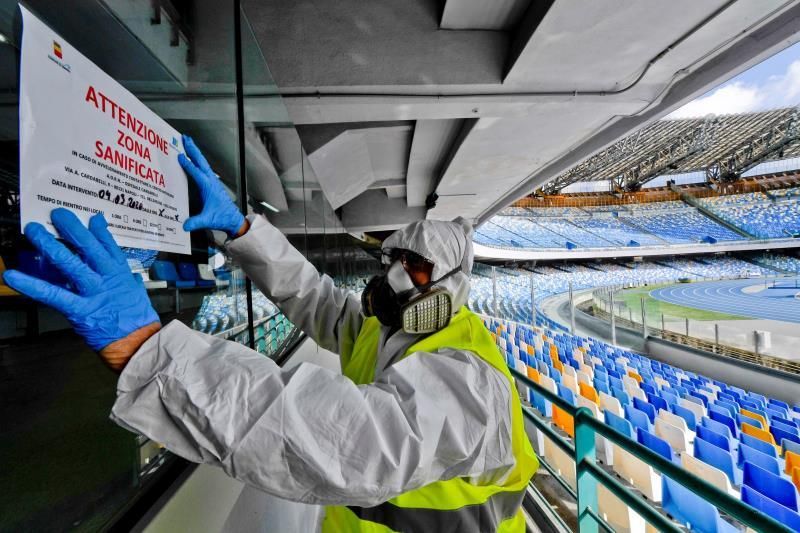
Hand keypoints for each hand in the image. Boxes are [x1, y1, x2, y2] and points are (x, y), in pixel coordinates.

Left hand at [3, 209, 160, 368]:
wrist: (139, 343)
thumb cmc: (136, 320)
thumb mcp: (134, 291)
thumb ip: (124, 275)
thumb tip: (122, 269)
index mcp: (120, 273)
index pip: (108, 245)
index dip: (98, 230)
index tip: (91, 217)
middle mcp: (106, 278)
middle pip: (88, 247)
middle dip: (71, 228)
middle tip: (57, 214)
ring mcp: (93, 292)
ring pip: (69, 264)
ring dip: (50, 245)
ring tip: (34, 231)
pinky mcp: (80, 309)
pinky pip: (52, 294)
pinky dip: (31, 285)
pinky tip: (14, 276)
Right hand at [178, 134, 246, 236]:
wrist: (233, 218)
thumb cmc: (221, 217)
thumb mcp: (207, 220)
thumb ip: (196, 222)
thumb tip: (185, 225)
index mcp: (208, 186)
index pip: (196, 172)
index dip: (188, 164)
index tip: (179, 155)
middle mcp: (211, 181)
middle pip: (200, 161)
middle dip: (192, 149)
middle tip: (184, 137)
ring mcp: (212, 181)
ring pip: (202, 162)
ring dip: (195, 152)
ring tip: (187, 142)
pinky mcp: (212, 183)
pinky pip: (203, 168)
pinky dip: (197, 160)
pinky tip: (194, 159)